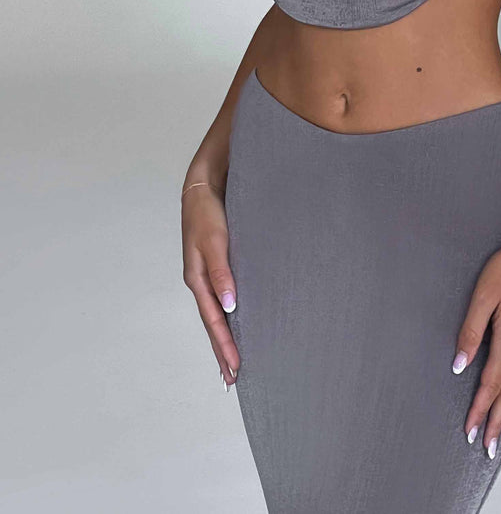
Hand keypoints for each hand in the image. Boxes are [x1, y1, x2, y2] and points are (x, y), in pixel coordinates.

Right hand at [181, 181, 239, 388]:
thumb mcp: (214, 242)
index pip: (214, 322)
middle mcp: (201, 282)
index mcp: (197, 280)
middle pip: (212, 324)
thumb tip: (229, 307)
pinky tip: (232, 324)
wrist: (203, 187)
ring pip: (216, 315)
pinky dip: (226, 318)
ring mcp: (207, 275)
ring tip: (231, 363)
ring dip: (224, 338)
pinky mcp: (216, 266)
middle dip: (221, 352)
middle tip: (232, 380)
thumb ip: (222, 272)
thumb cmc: (208, 213)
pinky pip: (221, 300)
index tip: (235, 370)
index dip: (225, 346)